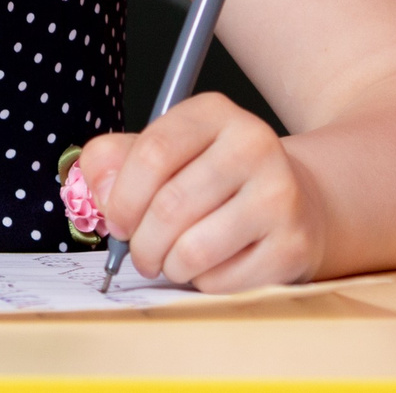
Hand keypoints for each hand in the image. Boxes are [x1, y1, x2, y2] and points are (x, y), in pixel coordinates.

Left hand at [72, 94, 326, 290]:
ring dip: (169, 266)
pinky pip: (223, 280)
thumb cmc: (211, 177)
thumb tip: (99, 192)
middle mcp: (254, 144)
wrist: (296, 199)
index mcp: (213, 113)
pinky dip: (203, 282)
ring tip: (171, 260)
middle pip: (170, 206)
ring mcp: (280, 194)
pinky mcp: (293, 244)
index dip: (122, 196)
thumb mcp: (164, 151)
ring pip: (194, 249)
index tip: (115, 221)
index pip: (153, 152)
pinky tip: (210, 267)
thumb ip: (115, 160)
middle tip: (140, 253)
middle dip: (141, 243)